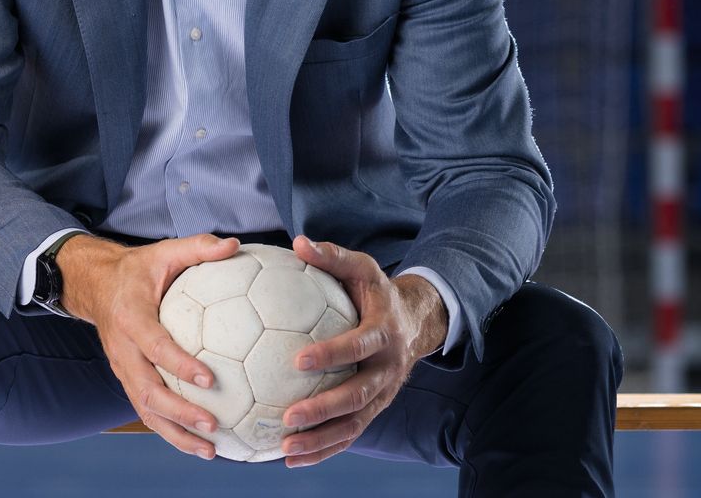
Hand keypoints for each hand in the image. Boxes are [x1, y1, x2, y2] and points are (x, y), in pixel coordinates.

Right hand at [56, 232, 239, 458]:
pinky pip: (146, 410)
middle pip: (148, 390)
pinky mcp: (126, 379)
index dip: (179, 365)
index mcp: (131, 317)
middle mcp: (122, 349)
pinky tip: (198, 444)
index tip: (209, 378)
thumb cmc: (139, 269)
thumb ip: (199, 248)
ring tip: (210, 449)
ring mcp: (122, 368)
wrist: (97, 285)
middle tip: (213, 424)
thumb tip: (235, 245)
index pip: (155, 346)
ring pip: (145, 409)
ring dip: (176, 433)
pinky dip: (170, 431)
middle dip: (179, 413)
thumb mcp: (165, 251)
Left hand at [281, 236, 448, 467]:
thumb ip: (331, 256)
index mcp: (383, 332)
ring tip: (286, 448)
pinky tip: (292, 458)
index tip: (298, 360)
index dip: (332, 354)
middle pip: (357, 396)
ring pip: (354, 424)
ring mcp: (383, 394)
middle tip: (288, 417)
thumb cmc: (376, 290)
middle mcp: (387, 369)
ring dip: (321, 440)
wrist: (414, 322)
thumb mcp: (361, 267)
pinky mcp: (375, 409)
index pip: (358, 346)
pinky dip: (325, 449)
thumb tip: (298, 242)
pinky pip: (350, 434)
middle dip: (324, 409)